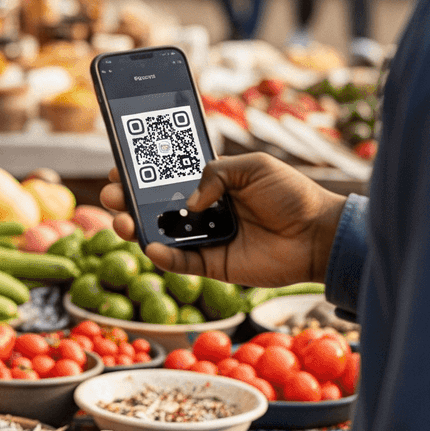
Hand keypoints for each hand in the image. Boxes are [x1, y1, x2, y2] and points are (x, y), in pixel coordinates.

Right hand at [99, 152, 345, 288]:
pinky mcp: (212, 264)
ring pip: (159, 234)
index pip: (165, 177)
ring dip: (134, 227)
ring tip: (121, 220)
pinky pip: (180, 262)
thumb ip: (215, 173)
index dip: (141, 172)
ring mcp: (204, 238)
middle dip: (126, 199)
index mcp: (209, 184)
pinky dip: (162, 256)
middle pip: (153, 205)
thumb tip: (191, 201)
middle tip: (110, 194)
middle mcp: (202, 210)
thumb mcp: (252, 166)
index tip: (119, 166)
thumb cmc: (291, 195)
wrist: (319, 234)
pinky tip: (150, 246)